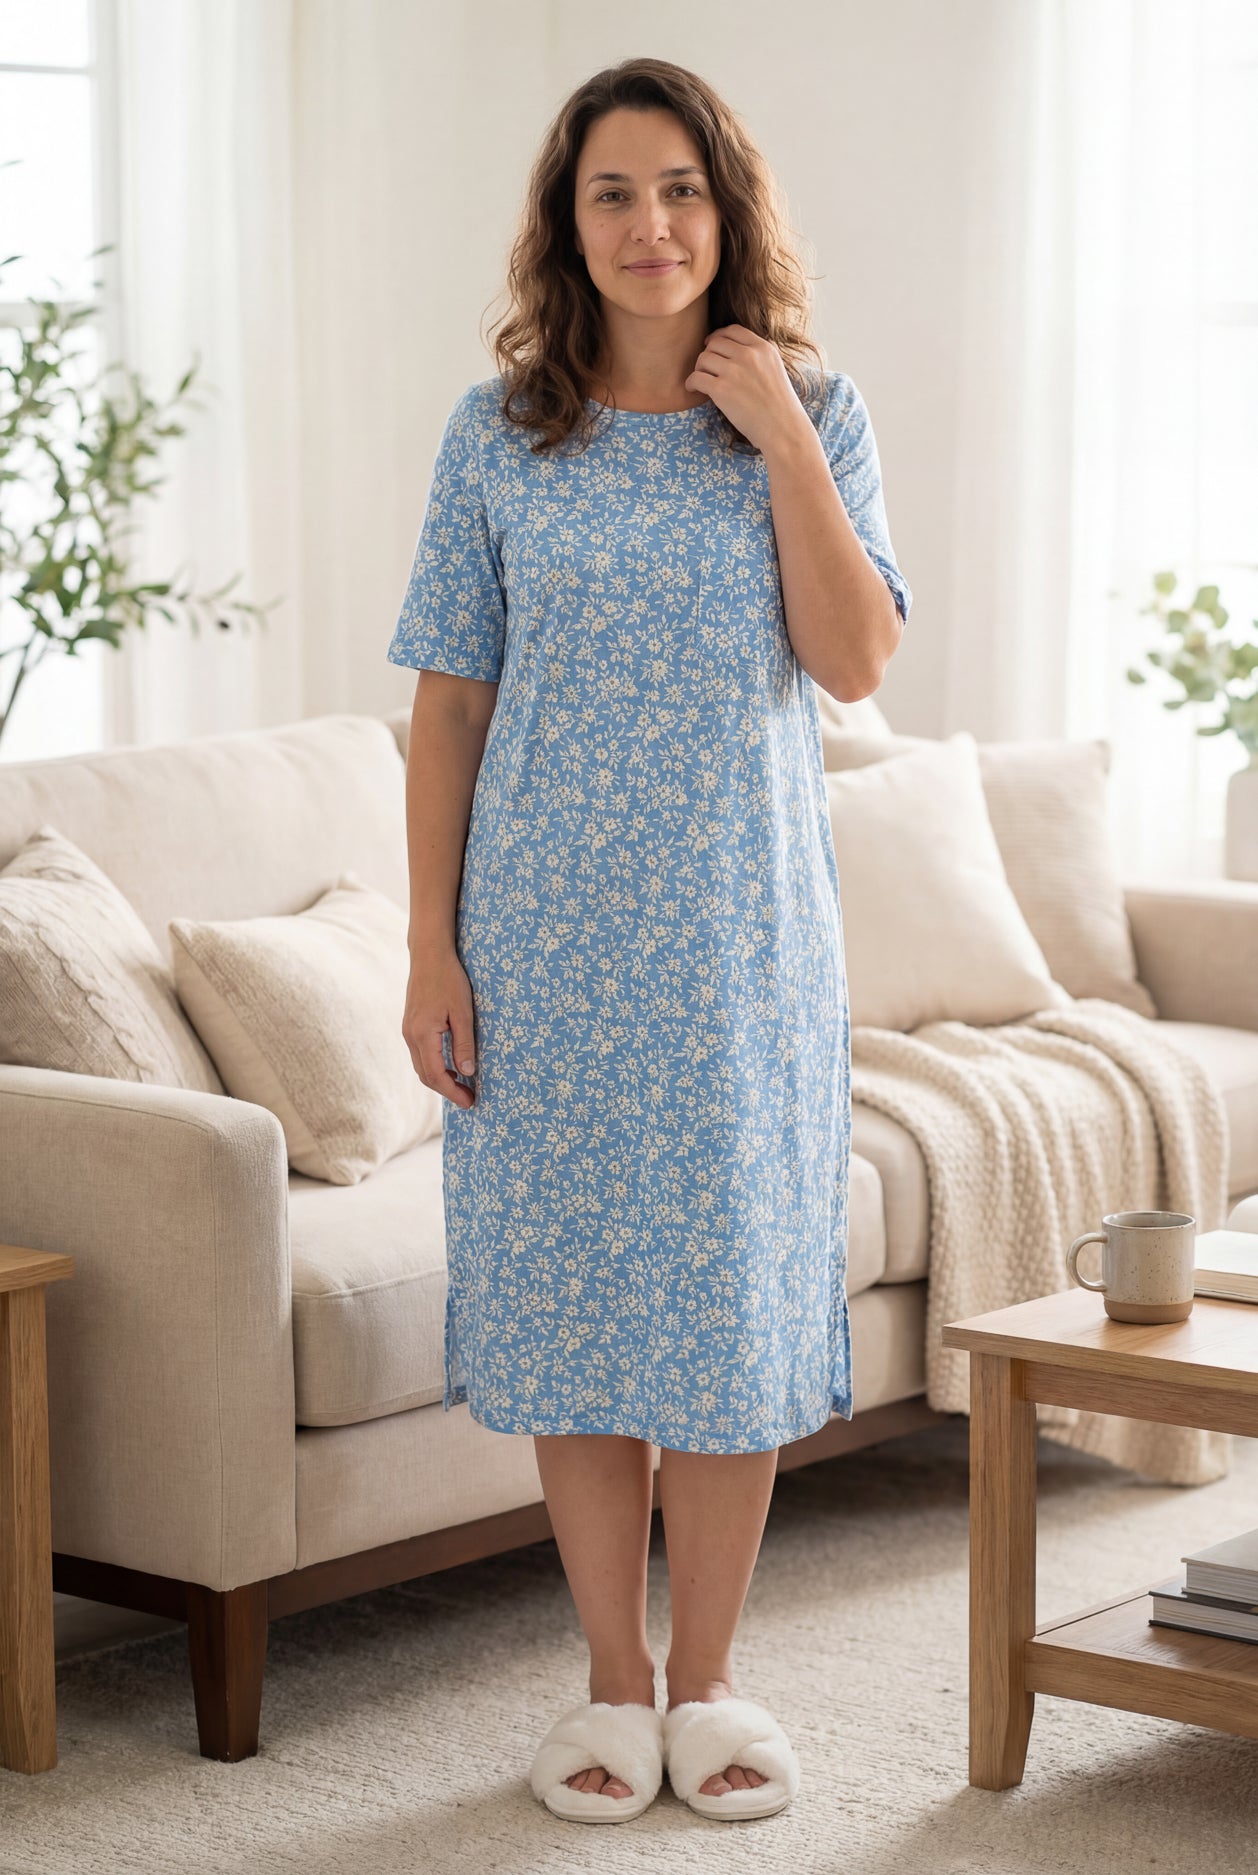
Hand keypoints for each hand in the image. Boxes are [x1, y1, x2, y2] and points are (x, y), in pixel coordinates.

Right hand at [403, 950, 477, 1108]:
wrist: (429, 955)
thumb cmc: (449, 980)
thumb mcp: (463, 1012)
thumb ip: (464, 1044)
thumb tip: (467, 1072)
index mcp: (422, 1034)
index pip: (436, 1075)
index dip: (453, 1093)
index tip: (470, 1102)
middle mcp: (410, 1036)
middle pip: (425, 1075)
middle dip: (447, 1091)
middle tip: (469, 1098)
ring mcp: (408, 1030)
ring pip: (421, 1066)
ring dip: (440, 1079)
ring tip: (462, 1086)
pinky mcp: (410, 1025)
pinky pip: (420, 1054)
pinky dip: (434, 1066)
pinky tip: (451, 1066)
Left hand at [684, 325, 814, 453]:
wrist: (782, 429)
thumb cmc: (779, 406)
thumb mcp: (775, 369)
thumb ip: (758, 356)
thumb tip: (734, 350)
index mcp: (763, 348)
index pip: (733, 331)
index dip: (718, 336)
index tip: (711, 345)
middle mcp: (748, 355)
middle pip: (715, 344)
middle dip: (708, 355)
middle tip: (707, 369)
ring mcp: (734, 372)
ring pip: (703, 358)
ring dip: (699, 369)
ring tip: (702, 381)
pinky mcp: (721, 390)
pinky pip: (696, 377)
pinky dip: (691, 383)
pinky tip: (694, 389)